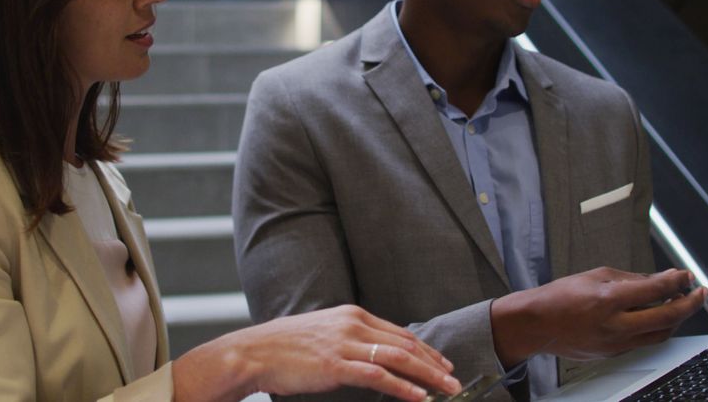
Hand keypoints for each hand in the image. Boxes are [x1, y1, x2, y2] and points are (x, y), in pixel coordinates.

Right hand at [173, 304, 461, 401]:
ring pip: (398, 358)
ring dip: (427, 376)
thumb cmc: (283, 348)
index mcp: (350, 314)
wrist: (252, 352)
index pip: (397, 331)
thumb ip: (347, 340)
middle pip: (404, 343)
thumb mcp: (321, 334)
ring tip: (448, 389)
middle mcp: (352, 324)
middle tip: (454, 377)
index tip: (440, 362)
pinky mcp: (336, 364)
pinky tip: (419, 397)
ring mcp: (345, 343)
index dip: (423, 348)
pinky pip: (378, 376)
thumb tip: (370, 355)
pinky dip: (403, 387)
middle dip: (433, 362)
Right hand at [490, 267, 707, 364]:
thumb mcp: (595, 277)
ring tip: (681, 304)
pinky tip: (656, 316)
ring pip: (660, 334)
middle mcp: (615, 325)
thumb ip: (630, 279)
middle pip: (667, 317)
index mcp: (609, 300)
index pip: (656, 290)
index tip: (686, 275)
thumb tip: (658, 281)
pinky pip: (644, 341)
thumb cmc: (560, 297)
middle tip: (700, 293)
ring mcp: (616, 343)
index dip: (677, 281)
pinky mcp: (614, 353)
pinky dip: (656, 328)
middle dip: (690, 304)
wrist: (537, 324)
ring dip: (677, 319)